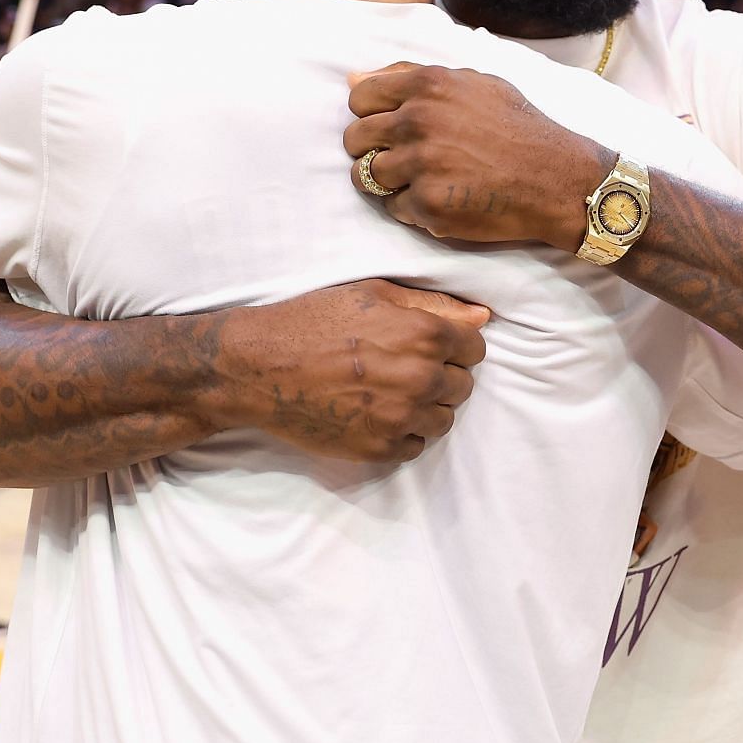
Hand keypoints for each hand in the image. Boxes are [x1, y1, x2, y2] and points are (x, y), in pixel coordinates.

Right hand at [208, 279, 489, 466]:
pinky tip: (376, 414)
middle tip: (403, 368)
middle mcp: (420, 378)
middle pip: (463, 386)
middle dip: (441, 376)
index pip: (475, 349)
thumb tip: (483, 318)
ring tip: (391, 393)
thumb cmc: (314, 320)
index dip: (454, 346)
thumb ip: (436, 306)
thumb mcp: (374, 294)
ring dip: (426, 408)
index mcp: (425, 335)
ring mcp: (401, 418)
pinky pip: (415, 446)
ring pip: (443, 420)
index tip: (429, 346)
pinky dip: (403, 434)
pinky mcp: (379, 449)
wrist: (259, 367)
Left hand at [344, 64, 611, 251]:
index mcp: (428, 86)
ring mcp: (421, 165)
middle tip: (405, 158)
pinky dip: (413, 208)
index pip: (360, 98)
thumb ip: (411, 76)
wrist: (556, 178)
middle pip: (356, 138)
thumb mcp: (474, 84)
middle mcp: (419, 121)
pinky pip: (394, 208)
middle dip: (372, 149)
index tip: (389, 127)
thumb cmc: (518, 128)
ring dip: (389, 181)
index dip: (370, 115)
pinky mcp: (428, 205)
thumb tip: (353, 79)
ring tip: (423, 180)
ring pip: (367, 176)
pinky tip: (444, 199)